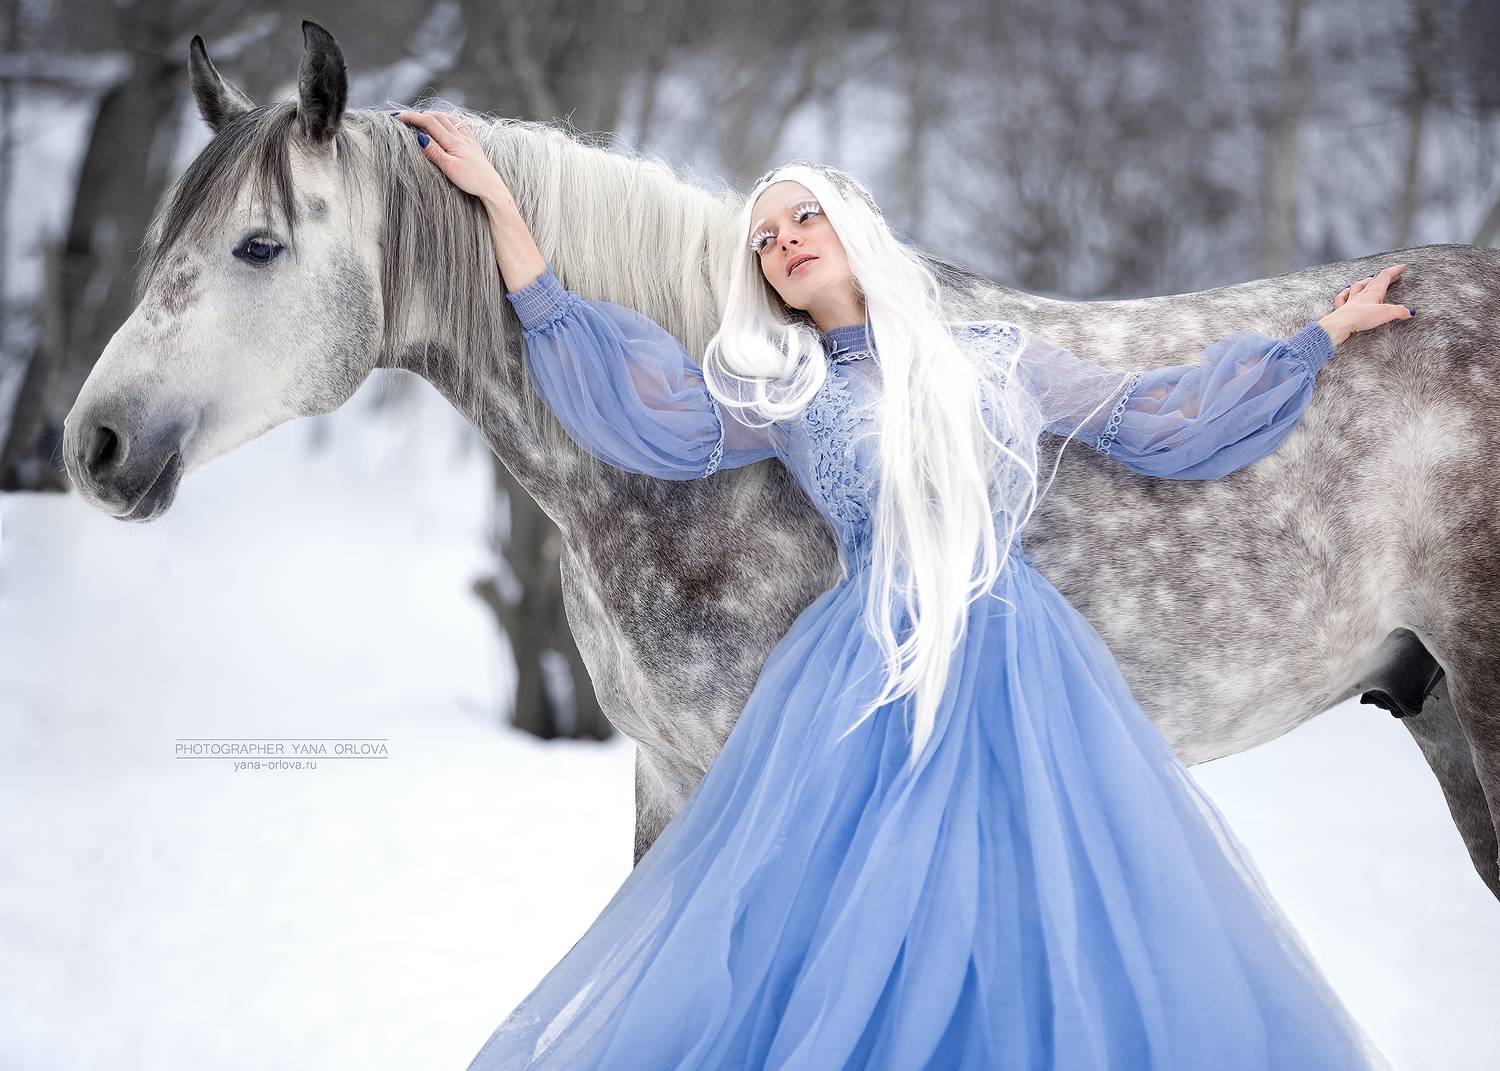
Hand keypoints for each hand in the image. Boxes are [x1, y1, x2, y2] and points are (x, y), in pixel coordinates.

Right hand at [395, 110, 513, 208]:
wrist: (492, 188)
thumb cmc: (472, 181)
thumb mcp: (450, 168)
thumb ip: (435, 152)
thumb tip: (420, 137)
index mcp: (453, 142)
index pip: (428, 123)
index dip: (412, 117)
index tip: (396, 117)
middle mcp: (461, 137)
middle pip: (437, 117)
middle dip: (420, 114)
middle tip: (404, 117)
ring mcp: (468, 139)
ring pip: (448, 119)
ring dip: (433, 115)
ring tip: (422, 117)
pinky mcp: (473, 145)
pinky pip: (460, 124)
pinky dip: (449, 119)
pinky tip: (447, 121)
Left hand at [1318, 263, 1412, 346]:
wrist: (1339, 325)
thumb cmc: (1360, 318)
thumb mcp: (1385, 314)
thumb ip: (1399, 311)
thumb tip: (1409, 312)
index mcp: (1373, 292)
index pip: (1385, 276)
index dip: (1394, 270)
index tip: (1402, 267)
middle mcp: (1361, 294)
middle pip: (1374, 281)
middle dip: (1386, 277)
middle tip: (1394, 275)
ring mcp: (1350, 301)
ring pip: (1358, 286)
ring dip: (1366, 282)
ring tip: (1370, 279)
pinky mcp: (1342, 309)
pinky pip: (1342, 298)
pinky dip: (1345, 293)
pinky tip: (1346, 291)